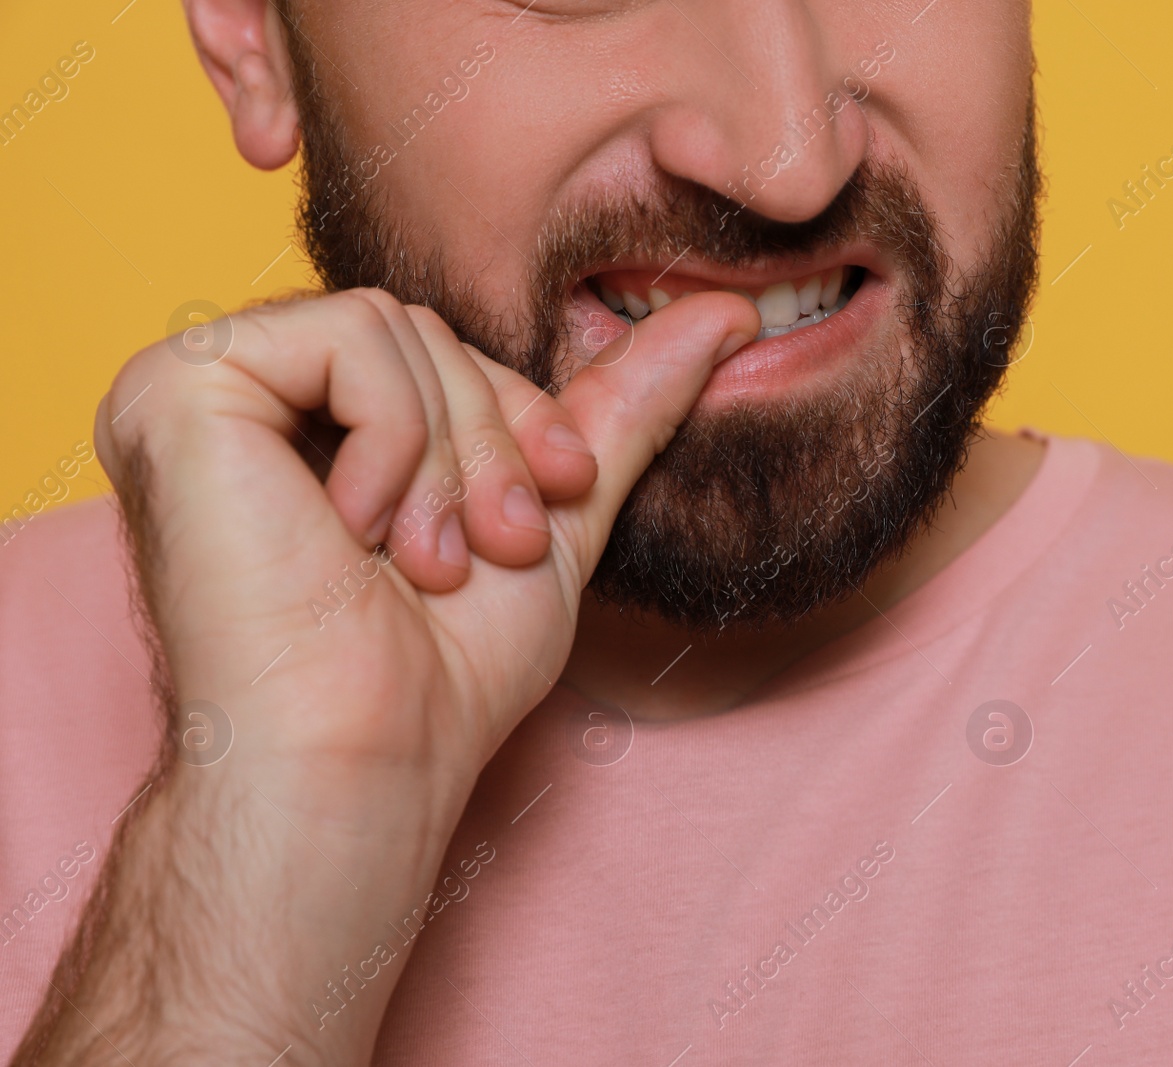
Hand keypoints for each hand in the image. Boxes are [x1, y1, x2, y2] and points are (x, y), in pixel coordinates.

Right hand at [15, 287, 757, 1065]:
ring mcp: (196, 385)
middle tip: (492, 551)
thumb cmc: (446, 671)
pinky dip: (393, 439)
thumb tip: (727, 317)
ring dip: (451, 462)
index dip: (522, 420)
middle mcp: (247, 394)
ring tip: (429, 563)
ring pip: (397, 331)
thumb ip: (623, 411)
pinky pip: (346, 337)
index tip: (547, 511)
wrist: (363, 756)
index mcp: (313, 421)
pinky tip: (356, 534)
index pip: (448, 352)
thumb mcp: (554, 519)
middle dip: (493, 448)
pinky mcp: (177, 390)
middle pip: (428, 336)